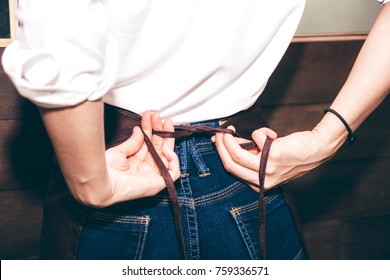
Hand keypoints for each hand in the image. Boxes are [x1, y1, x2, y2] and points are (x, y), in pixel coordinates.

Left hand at [105, 111, 179, 199]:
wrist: (101, 182)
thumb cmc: (105, 170)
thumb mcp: (119, 151)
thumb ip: (132, 142)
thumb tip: (139, 130)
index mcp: (135, 163)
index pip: (148, 144)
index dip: (149, 129)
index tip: (149, 116)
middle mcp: (144, 169)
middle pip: (158, 148)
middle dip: (160, 130)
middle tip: (159, 116)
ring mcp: (152, 176)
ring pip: (167, 156)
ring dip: (167, 139)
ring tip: (164, 124)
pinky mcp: (158, 183)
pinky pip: (174, 172)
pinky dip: (173, 159)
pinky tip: (166, 148)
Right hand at [214, 126, 329, 191]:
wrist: (316, 150)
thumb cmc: (292, 154)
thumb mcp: (267, 160)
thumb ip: (249, 154)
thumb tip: (227, 141)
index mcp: (260, 184)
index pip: (232, 171)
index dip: (221, 153)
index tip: (218, 140)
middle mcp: (264, 180)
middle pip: (231, 164)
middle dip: (221, 147)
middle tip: (219, 133)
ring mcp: (268, 168)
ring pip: (238, 155)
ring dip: (230, 140)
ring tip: (230, 129)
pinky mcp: (274, 155)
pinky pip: (257, 137)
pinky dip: (260, 131)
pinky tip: (271, 134)